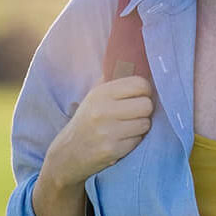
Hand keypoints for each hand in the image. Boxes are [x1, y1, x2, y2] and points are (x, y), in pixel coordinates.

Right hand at [42, 74, 155, 190]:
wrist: (68, 153)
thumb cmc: (87, 120)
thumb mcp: (94, 96)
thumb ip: (112, 79)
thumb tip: (135, 62)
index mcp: (100, 93)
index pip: (140, 84)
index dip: (144, 91)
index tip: (139, 96)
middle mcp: (103, 111)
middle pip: (147, 105)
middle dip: (144, 110)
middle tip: (135, 114)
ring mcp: (107, 132)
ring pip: (145, 124)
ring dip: (140, 126)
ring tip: (126, 127)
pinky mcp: (112, 150)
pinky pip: (138, 141)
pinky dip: (133, 141)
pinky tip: (121, 140)